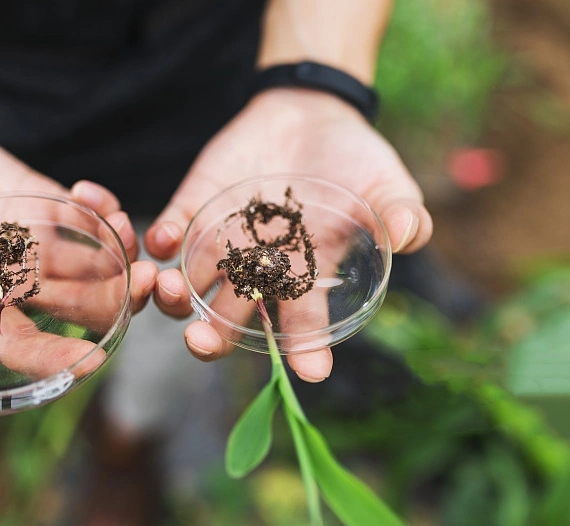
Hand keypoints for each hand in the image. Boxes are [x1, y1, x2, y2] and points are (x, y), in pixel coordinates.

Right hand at [0, 102, 155, 368]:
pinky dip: (99, 209)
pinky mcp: (35, 196)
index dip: (55, 357)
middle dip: (115, 302)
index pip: (21, 343)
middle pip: (76, 306)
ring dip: (120, 255)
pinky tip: (97, 196)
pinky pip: (83, 213)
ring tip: (130, 238)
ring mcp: (27, 237)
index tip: (90, 362)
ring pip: (91, 261)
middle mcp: (7, 278)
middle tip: (145, 285)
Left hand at [146, 88, 431, 381]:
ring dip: (175, 295)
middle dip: (213, 337)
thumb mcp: (386, 184)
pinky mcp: (197, 206)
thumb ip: (400, 212)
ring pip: (191, 284)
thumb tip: (409, 234)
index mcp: (304, 276)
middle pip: (229, 318)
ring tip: (170, 289)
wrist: (310, 112)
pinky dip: (161, 239)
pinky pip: (171, 231)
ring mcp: (224, 241)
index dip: (308, 349)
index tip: (311, 371)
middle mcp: (258, 269)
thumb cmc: (352, 158)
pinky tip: (161, 240)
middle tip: (201, 341)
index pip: (304, 324)